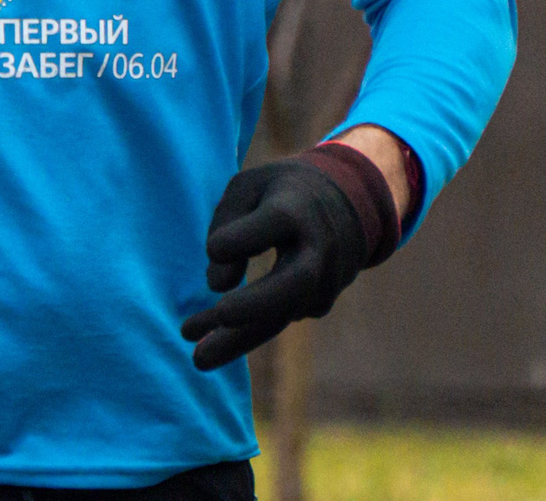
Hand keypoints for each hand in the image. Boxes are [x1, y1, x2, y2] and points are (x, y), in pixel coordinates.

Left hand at [180, 153, 373, 370]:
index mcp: (297, 208)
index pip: (276, 223)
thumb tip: (216, 285)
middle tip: (218, 318)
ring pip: (282, 316)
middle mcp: (319, 249)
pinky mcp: (318, 305)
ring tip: (198, 358)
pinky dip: (239, 333)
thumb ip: (227, 223)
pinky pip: (275, 321)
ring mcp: (325, 282)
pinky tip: (202, 340)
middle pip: (293, 283)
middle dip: (255, 305)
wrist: (347, 207)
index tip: (214, 248)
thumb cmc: (281, 193)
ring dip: (237, 338)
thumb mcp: (249, 187)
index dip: (245, 238)